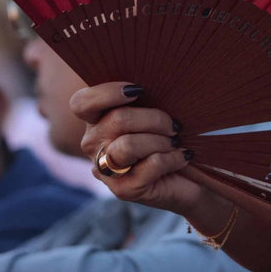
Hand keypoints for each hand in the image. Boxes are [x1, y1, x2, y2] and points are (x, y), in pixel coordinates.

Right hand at [72, 82, 210, 216]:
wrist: (188, 178)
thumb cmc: (169, 137)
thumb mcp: (156, 113)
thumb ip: (145, 99)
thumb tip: (149, 81)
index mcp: (96, 120)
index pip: (82, 103)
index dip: (107, 93)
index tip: (139, 89)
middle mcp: (93, 144)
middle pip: (118, 119)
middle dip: (155, 118)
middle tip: (175, 125)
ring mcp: (105, 169)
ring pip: (130, 145)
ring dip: (163, 141)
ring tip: (176, 143)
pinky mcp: (123, 189)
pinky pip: (151, 164)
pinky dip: (174, 158)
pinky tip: (183, 157)